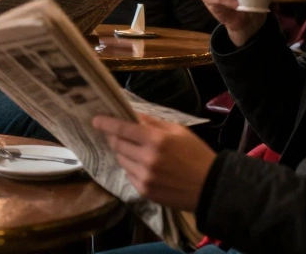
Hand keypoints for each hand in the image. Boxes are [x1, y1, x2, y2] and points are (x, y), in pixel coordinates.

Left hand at [92, 114, 216, 211]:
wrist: (211, 187)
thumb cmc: (196, 154)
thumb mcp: (178, 131)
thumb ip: (153, 123)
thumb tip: (131, 115)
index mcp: (156, 140)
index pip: (122, 128)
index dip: (106, 123)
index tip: (95, 120)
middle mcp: (147, 159)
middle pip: (117, 144)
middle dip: (113, 137)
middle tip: (115, 133)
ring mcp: (144, 177)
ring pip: (121, 159)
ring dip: (123, 152)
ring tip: (135, 149)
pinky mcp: (144, 191)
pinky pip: (129, 174)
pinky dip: (131, 167)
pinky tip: (143, 165)